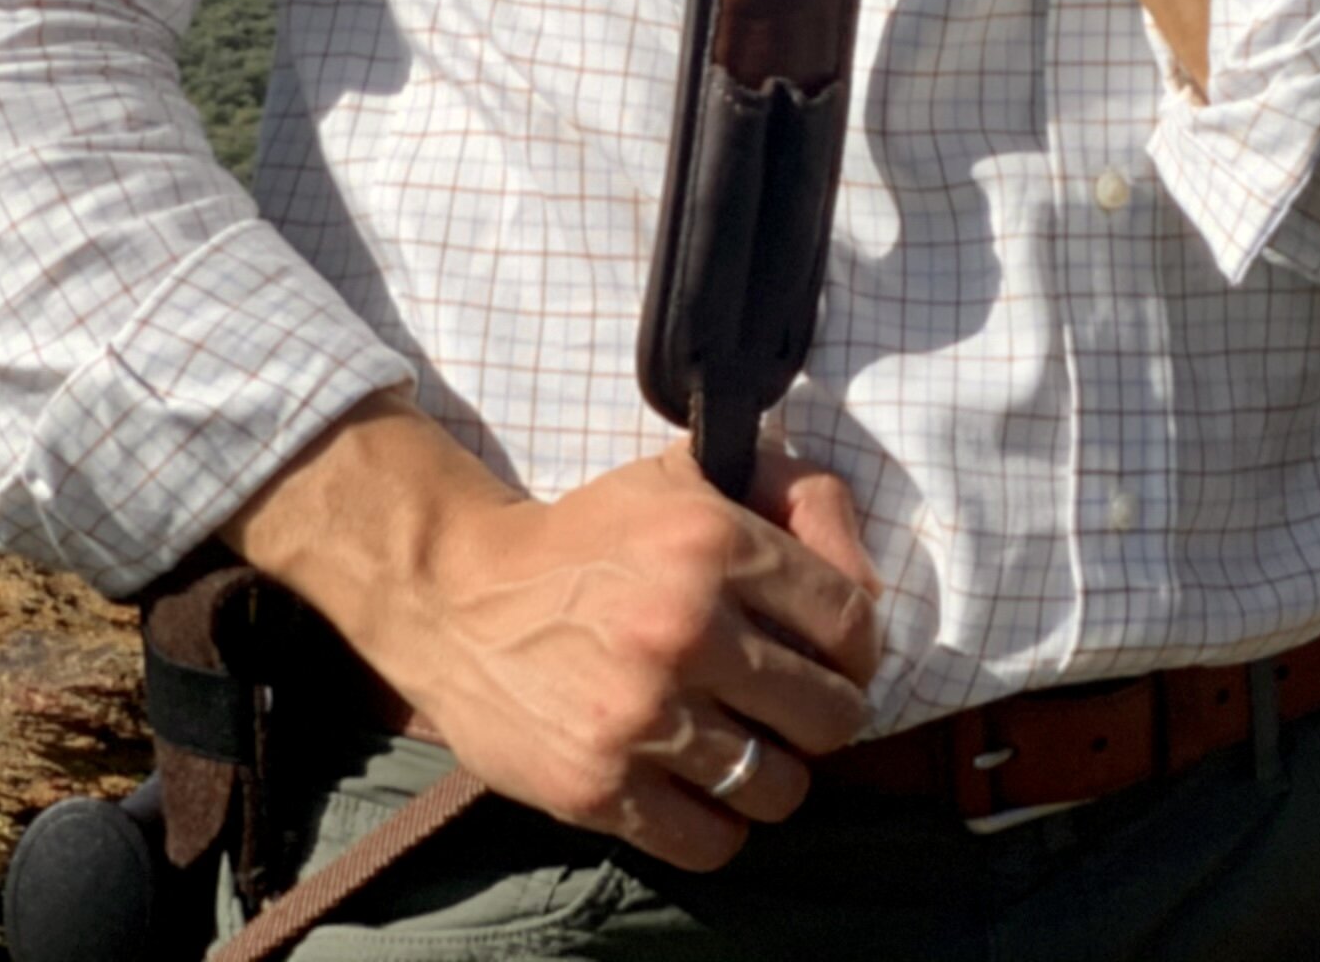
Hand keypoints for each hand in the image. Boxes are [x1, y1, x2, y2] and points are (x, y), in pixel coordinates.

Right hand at [228, 404, 884, 870]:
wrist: (457, 597)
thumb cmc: (590, 538)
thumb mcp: (688, 477)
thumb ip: (793, 496)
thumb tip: (862, 566)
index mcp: (718, 545)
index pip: (853, 625)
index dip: (857, 651)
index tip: (834, 659)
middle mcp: (687, 630)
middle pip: (833, 715)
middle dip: (824, 717)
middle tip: (789, 710)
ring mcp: (641, 715)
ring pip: (779, 787)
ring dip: (773, 776)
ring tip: (745, 752)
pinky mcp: (596, 787)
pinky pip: (710, 841)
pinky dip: (717, 826)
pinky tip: (698, 791)